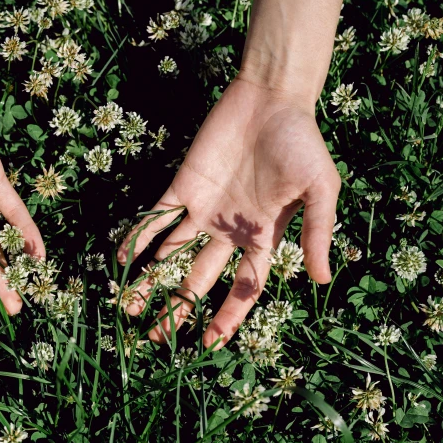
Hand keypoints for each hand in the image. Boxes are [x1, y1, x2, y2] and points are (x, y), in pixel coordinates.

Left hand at [118, 78, 340, 348]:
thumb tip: (322, 282)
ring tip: (128, 308)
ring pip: (170, 255)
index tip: (208, 343)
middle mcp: (228, 233)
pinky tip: (120, 260)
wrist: (271, 99)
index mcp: (261, 239)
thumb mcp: (319, 191)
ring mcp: (202, 211)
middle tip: (155, 339)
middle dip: (178, 310)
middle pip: (198, 280)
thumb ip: (316, 234)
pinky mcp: (182, 187)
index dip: (226, 317)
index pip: (241, 289)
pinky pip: (156, 218)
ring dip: (150, 281)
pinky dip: (138, 237)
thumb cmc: (302, 144)